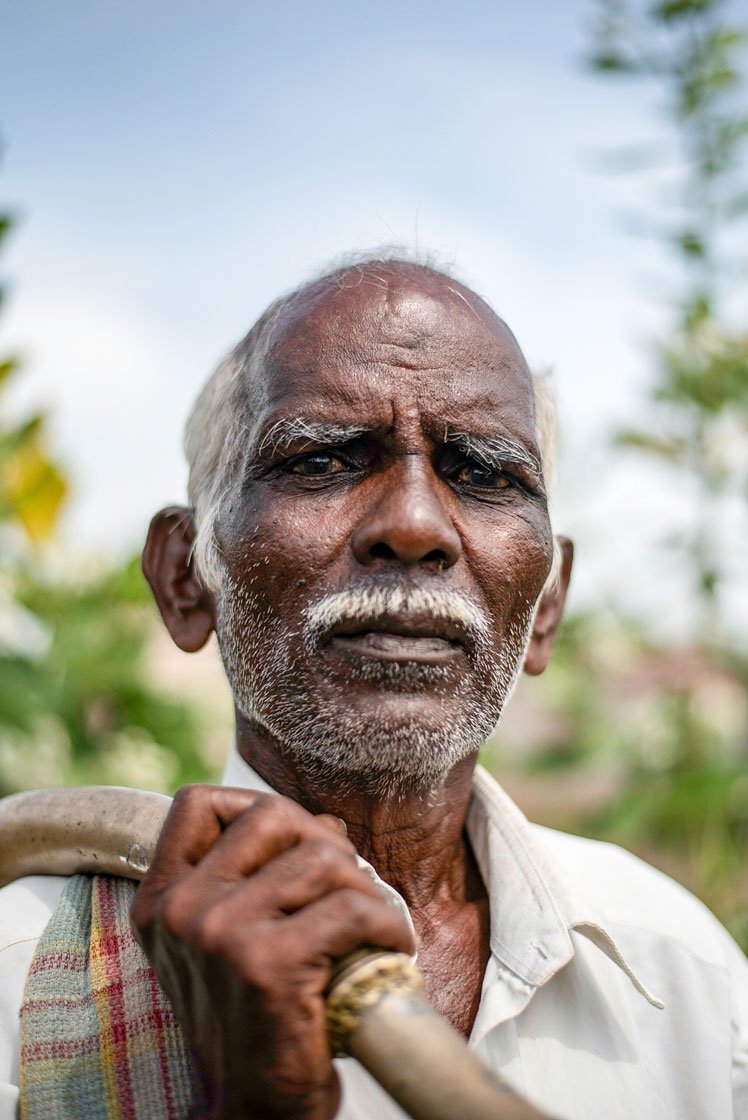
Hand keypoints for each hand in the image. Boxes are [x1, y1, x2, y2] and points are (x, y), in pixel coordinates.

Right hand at [130, 785, 414, 1119]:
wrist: (255, 1105)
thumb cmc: (254, 1014)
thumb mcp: (230, 938)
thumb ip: (260, 874)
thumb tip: (329, 823)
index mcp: (162, 899)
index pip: (197, 803)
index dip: (255, 807)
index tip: (293, 846)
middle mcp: (182, 910)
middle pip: (271, 815)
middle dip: (323, 840)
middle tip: (345, 885)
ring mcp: (221, 934)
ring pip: (322, 856)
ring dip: (363, 886)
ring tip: (370, 921)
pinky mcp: (269, 965)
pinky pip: (351, 908)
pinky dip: (386, 923)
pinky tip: (389, 946)